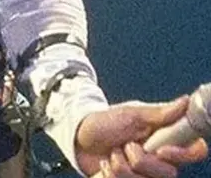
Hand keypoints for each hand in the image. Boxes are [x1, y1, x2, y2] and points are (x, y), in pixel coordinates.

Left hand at [76, 96, 207, 176]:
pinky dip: (111, 176)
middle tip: (125, 146)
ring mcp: (145, 175)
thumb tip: (185, 101)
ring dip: (121, 167)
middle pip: (168, 173)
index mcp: (164, 139)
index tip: (160, 149)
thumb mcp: (131, 114)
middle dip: (140, 160)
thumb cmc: (106, 121)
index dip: (181, 154)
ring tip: (111, 155)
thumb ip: (160, 113)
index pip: (192, 150)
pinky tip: (105, 166)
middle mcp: (159, 160)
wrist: (80, 137)